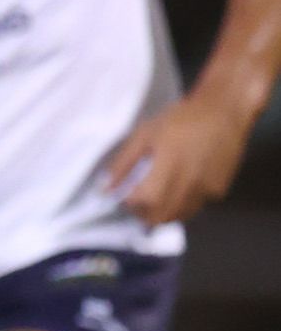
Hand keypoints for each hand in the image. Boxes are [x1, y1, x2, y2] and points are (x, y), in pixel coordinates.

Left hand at [106, 90, 253, 225]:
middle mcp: (190, 181)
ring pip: (179, 216)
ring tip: (154, 197)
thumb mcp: (145, 134)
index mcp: (169, 163)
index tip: (123, 196)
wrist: (223, 113)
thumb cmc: (180, 119)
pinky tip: (177, 188)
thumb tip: (106, 188)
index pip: (147, 199)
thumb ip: (124, 163)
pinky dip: (180, 205)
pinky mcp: (219, 192)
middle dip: (144, 215)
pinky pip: (194, 207)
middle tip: (136, 203)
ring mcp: (207, 189)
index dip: (131, 204)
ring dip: (162, 214)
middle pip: (163, 215)